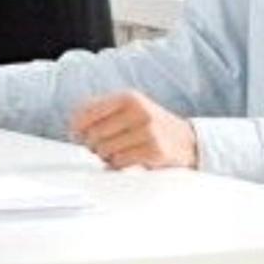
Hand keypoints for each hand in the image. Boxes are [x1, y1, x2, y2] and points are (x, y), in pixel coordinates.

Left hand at [70, 91, 198, 170]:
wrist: (190, 141)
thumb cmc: (152, 126)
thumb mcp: (131, 109)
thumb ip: (103, 112)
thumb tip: (73, 126)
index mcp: (128, 97)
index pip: (87, 110)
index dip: (76, 126)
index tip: (76, 135)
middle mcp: (138, 110)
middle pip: (94, 133)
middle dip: (92, 145)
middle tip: (99, 149)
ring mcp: (148, 130)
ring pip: (105, 149)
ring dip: (106, 157)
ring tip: (115, 154)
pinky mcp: (155, 150)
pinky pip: (120, 162)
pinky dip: (117, 165)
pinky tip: (124, 162)